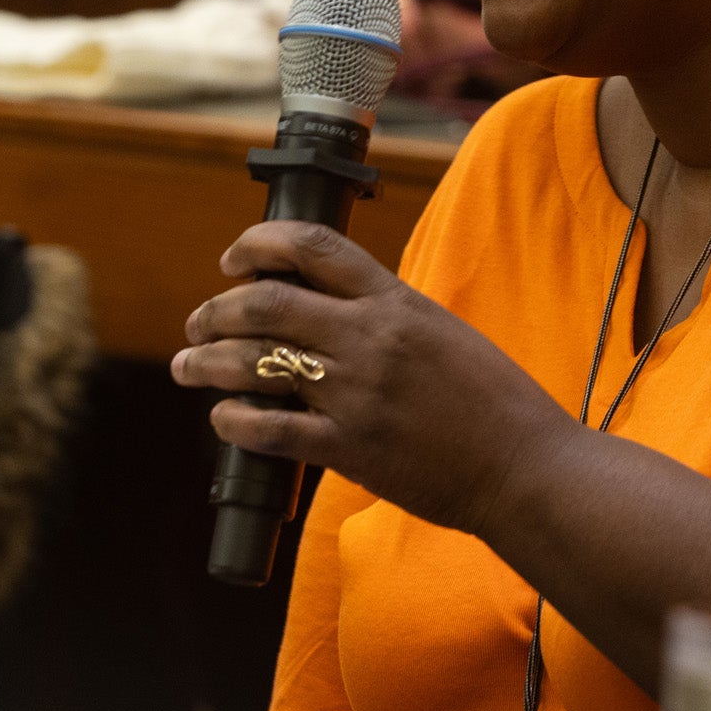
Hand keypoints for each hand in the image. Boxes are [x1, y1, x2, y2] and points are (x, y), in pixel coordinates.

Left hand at [171, 221, 565, 538]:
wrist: (523, 467)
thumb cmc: (495, 404)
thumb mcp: (446, 335)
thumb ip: (390, 317)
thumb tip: (334, 310)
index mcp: (397, 303)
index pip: (313, 247)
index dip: (258, 243)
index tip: (234, 259)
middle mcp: (370, 339)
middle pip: (264, 304)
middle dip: (215, 311)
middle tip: (198, 323)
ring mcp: (356, 394)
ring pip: (252, 362)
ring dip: (206, 361)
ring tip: (188, 366)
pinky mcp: (348, 447)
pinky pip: (266, 428)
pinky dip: (232, 420)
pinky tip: (224, 418)